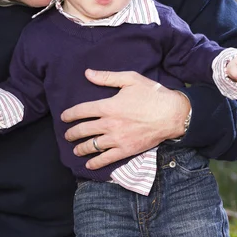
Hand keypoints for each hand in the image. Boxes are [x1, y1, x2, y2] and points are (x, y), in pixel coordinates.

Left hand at [61, 69, 190, 169]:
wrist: (172, 115)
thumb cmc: (152, 95)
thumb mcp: (130, 79)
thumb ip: (107, 77)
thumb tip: (88, 73)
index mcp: (108, 106)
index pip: (81, 110)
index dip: (69, 114)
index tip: (64, 117)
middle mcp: (109, 123)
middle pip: (83, 130)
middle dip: (72, 133)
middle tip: (67, 135)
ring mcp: (117, 139)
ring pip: (92, 145)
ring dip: (80, 148)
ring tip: (75, 149)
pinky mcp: (126, 150)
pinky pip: (106, 158)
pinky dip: (95, 162)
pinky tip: (89, 163)